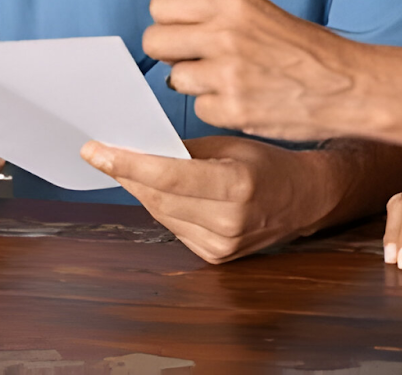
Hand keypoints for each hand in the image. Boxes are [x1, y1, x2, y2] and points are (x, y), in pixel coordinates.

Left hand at [80, 135, 341, 263]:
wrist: (305, 198)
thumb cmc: (269, 164)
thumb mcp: (230, 145)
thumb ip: (186, 150)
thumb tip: (139, 148)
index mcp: (237, 185)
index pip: (168, 176)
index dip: (127, 163)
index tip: (96, 151)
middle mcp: (229, 221)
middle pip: (158, 198)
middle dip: (126, 174)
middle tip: (101, 153)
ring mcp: (222, 244)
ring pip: (161, 215)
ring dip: (141, 190)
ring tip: (127, 167)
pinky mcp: (216, 257)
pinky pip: (174, 228)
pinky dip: (162, 207)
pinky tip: (157, 190)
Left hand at [143, 0, 401, 157]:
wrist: (348, 85)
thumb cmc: (306, 49)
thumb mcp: (260, 11)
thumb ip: (215, 14)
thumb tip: (171, 25)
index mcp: (232, 2)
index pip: (160, 5)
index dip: (169, 21)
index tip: (181, 31)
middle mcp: (225, 34)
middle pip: (155, 41)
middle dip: (170, 52)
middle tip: (194, 59)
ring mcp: (228, 74)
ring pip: (174, 78)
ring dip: (195, 83)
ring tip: (228, 80)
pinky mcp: (233, 109)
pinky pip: (199, 108)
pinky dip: (216, 107)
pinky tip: (241, 100)